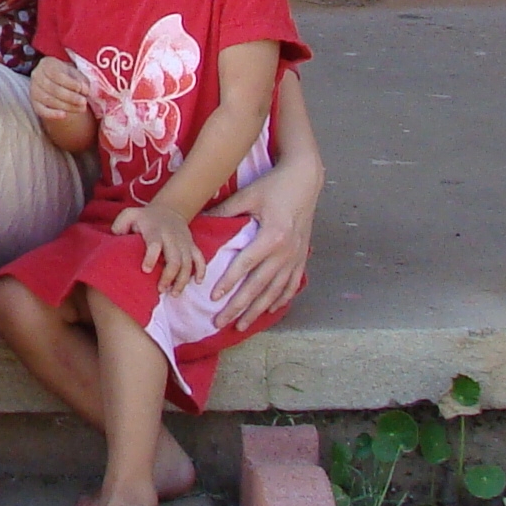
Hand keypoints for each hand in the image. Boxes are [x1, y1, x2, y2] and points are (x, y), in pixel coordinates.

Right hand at [30, 55, 92, 132]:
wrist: (56, 82)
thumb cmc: (67, 76)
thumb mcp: (76, 74)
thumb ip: (82, 80)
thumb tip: (85, 90)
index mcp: (47, 64)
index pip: (57, 74)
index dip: (70, 83)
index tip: (82, 89)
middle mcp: (37, 76)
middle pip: (53, 88)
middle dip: (70, 97)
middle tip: (84, 102)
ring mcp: (34, 90)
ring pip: (49, 100)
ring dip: (66, 106)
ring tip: (81, 109)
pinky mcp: (34, 103)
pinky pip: (41, 110)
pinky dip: (52, 114)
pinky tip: (64, 115)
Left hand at [112, 202, 202, 294]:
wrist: (169, 210)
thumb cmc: (144, 218)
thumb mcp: (130, 215)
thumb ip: (120, 225)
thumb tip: (116, 238)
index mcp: (155, 230)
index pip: (154, 244)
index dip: (151, 257)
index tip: (145, 270)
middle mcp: (171, 237)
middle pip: (175, 259)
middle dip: (168, 276)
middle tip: (160, 290)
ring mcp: (184, 242)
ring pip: (188, 263)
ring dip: (182, 280)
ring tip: (174, 293)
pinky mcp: (192, 246)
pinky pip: (200, 259)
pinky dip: (201, 271)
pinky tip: (197, 282)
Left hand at [210, 178, 316, 334]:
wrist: (305, 180)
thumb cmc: (274, 186)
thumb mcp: (247, 195)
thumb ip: (224, 211)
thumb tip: (199, 221)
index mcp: (271, 236)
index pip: (245, 265)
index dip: (228, 282)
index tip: (213, 298)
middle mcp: (286, 251)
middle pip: (258, 286)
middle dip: (239, 307)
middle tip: (220, 322)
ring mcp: (296, 256)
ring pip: (275, 291)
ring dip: (258, 310)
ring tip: (242, 325)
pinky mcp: (302, 257)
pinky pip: (292, 284)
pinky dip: (280, 299)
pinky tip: (270, 310)